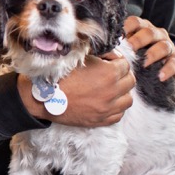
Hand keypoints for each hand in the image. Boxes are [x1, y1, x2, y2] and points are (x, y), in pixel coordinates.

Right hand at [17, 52, 133, 127]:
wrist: (44, 97)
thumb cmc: (60, 76)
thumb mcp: (80, 58)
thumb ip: (99, 55)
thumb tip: (110, 54)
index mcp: (108, 73)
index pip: (126, 64)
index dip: (118, 60)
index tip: (109, 61)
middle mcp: (112, 91)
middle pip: (130, 81)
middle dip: (122, 75)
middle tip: (111, 73)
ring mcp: (107, 108)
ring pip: (128, 100)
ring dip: (122, 93)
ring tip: (111, 89)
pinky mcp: (100, 120)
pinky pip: (119, 115)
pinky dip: (116, 108)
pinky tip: (107, 102)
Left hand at [123, 15, 174, 82]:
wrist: (164, 66)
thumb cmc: (141, 55)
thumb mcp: (131, 48)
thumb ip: (119, 45)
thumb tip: (99, 48)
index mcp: (143, 28)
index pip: (135, 22)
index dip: (126, 27)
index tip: (117, 38)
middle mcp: (157, 35)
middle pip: (149, 33)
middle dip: (138, 40)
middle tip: (129, 50)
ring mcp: (168, 47)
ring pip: (163, 46)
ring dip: (152, 54)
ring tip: (144, 64)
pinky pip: (173, 64)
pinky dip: (167, 70)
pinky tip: (160, 76)